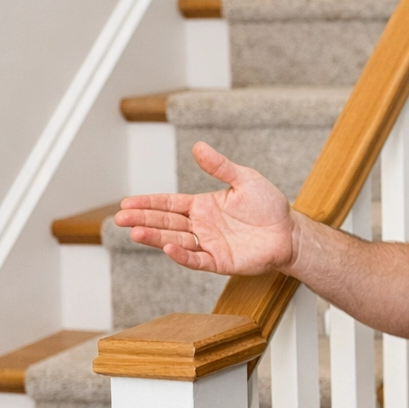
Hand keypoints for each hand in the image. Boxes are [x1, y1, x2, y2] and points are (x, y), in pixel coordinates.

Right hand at [115, 142, 295, 275]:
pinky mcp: (220, 261)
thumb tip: (197, 146)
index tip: (126, 202)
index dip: (148, 203)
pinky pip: (196, 259)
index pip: (169, 204)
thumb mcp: (244, 179)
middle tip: (119, 218)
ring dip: (155, 236)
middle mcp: (201, 226)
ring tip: (135, 232)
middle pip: (166, 222)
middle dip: (143, 219)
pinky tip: (167, 247)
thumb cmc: (269, 206)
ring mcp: (208, 244)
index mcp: (202, 206)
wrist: (289, 232)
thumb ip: (219, 166)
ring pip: (175, 240)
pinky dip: (181, 254)